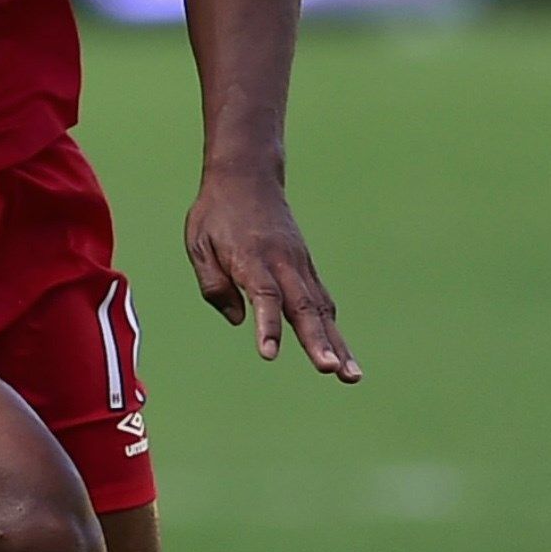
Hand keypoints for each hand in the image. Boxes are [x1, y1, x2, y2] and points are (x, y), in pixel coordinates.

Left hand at [184, 171, 359, 380]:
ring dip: (337, 344)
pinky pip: (322, 302)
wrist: (248, 175)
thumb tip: (237, 319)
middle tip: (332, 370)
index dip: (267, 326)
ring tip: (352, 376)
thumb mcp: (198, 245)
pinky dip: (332, 329)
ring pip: (321, 309)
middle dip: (319, 342)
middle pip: (303, 307)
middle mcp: (283, 263)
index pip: (264, 296)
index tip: (269, 354)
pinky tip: (342, 355)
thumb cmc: (217, 212)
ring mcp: (300, 265)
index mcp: (251, 259)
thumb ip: (214, 284)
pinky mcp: (306, 268)